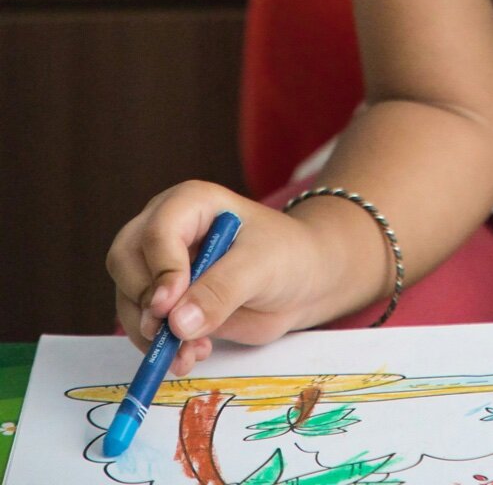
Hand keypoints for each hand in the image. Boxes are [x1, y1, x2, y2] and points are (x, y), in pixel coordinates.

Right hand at [107, 181, 351, 376]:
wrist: (300, 282)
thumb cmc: (286, 256)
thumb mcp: (260, 267)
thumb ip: (221, 290)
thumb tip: (177, 323)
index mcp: (190, 204)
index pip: (157, 231)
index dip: (160, 270)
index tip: (169, 306)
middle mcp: (166, 229)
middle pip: (125, 260)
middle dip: (143, 302)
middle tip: (170, 333)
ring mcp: (161, 266)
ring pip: (128, 298)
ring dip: (151, 333)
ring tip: (191, 352)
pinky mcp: (164, 301)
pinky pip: (142, 325)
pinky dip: (158, 347)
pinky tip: (189, 356)